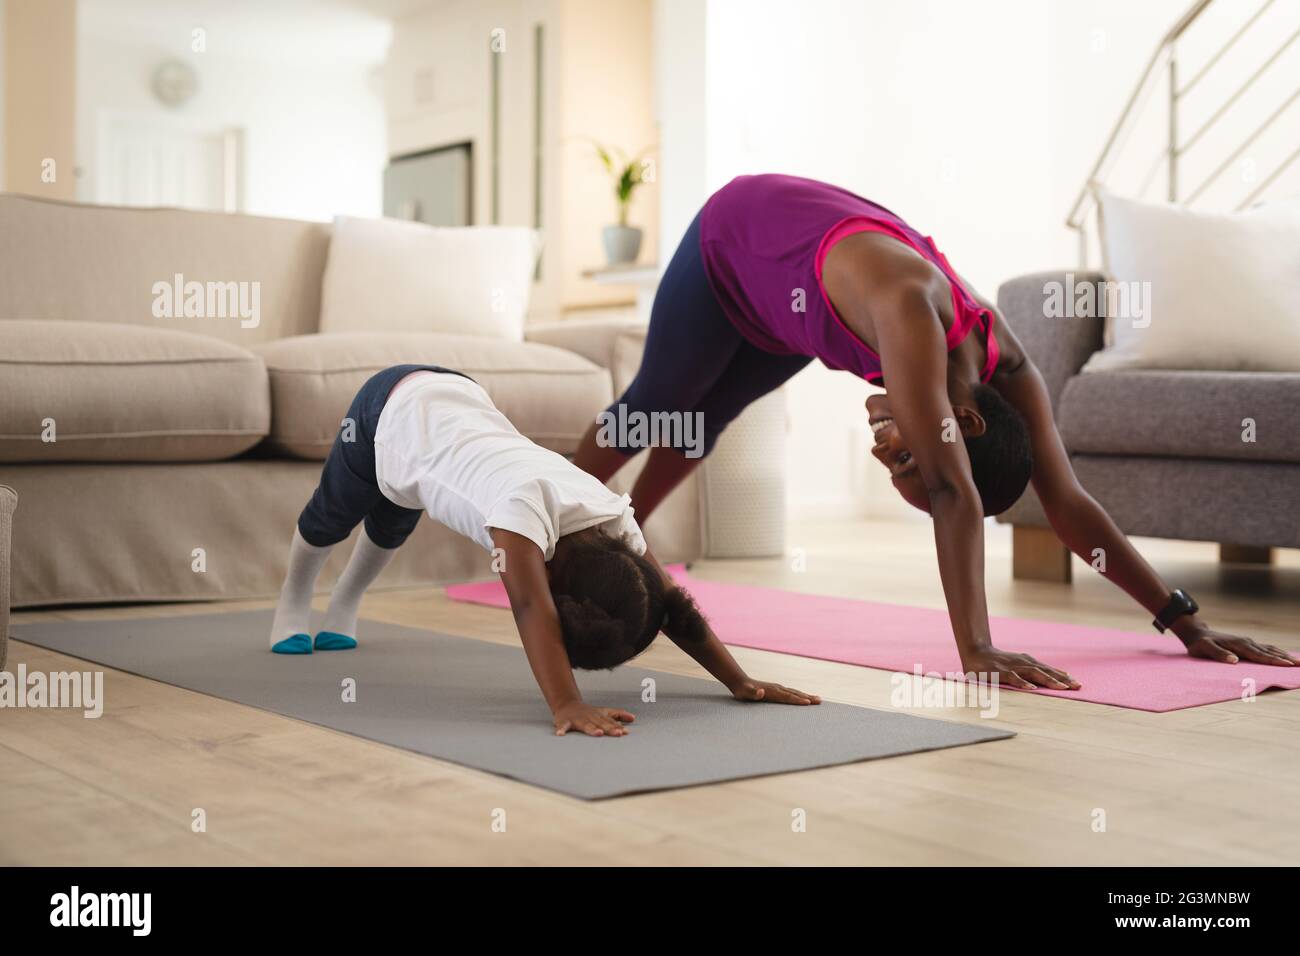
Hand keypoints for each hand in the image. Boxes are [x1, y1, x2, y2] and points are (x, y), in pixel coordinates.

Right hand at [552, 701, 634, 736]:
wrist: (567, 705)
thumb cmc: (589, 713)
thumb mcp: (604, 712)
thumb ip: (618, 715)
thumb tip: (634, 718)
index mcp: (599, 715)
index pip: (610, 722)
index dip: (617, 727)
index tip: (625, 732)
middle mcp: (589, 717)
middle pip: (600, 723)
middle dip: (609, 728)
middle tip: (618, 733)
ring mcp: (577, 719)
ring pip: (585, 724)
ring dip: (591, 729)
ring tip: (598, 733)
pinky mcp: (564, 722)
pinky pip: (563, 726)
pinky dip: (561, 730)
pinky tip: (560, 734)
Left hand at [730, 679, 820, 704]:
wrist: (739, 681)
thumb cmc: (742, 690)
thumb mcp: (745, 693)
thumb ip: (754, 693)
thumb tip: (761, 692)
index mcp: (772, 691)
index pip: (787, 697)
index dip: (798, 700)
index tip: (808, 703)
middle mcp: (777, 688)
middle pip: (795, 693)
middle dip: (807, 698)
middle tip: (819, 701)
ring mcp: (778, 688)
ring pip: (795, 692)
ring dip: (806, 696)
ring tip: (817, 699)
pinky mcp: (777, 689)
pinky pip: (791, 693)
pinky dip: (800, 695)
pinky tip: (804, 698)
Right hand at [960, 646, 1080, 690]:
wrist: (977, 652)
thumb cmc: (1000, 661)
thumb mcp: (1019, 664)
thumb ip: (1034, 671)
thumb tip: (1054, 678)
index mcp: (1029, 662)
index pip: (1049, 670)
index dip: (1064, 677)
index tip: (1078, 684)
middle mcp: (1024, 663)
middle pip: (1046, 671)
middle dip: (1062, 679)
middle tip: (1077, 686)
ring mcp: (1013, 667)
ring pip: (1034, 674)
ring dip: (1048, 680)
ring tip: (1062, 688)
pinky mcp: (1001, 672)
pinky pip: (1013, 678)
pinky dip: (1023, 683)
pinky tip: (1031, 689)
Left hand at [1182, 628, 1295, 666]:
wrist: (1198, 633)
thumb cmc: (1200, 644)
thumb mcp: (1204, 648)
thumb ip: (1218, 654)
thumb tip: (1234, 660)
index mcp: (1239, 645)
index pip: (1259, 655)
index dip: (1274, 661)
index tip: (1287, 665)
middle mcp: (1247, 642)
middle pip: (1270, 652)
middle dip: (1285, 659)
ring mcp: (1248, 642)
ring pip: (1270, 649)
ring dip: (1284, 655)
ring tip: (1298, 662)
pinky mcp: (1248, 644)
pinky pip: (1266, 649)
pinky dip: (1277, 652)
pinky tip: (1284, 656)